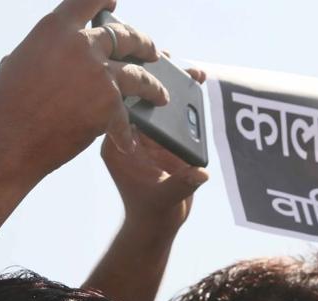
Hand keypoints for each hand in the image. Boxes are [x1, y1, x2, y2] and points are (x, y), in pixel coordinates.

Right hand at [0, 0, 168, 176]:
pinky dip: (125, 132)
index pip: (87, 1)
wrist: (8, 142)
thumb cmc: (6, 107)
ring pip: (139, 75)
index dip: (103, 0)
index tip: (113, 2)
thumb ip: (43, 53)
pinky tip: (129, 141)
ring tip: (160, 94)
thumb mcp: (17, 63)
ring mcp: (100, 74)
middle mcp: (82, 45)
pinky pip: (126, 117)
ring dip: (152, 86)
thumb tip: (52, 57)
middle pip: (125, 36)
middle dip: (143, 43)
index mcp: (56, 29)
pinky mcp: (109, 104)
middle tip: (152, 51)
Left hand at [101, 67, 207, 232]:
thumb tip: (199, 173)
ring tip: (194, 73)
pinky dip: (185, 99)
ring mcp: (146, 133)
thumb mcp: (166, 197)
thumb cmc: (153, 211)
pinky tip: (199, 83)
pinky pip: (172, 111)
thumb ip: (182, 183)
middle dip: (156, 79)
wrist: (157, 222)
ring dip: (173, 85)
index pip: (120, 107)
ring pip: (156, 101)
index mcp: (117, 144)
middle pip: (138, 97)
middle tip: (173, 62)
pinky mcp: (163, 136)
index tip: (151, 71)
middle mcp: (129, 134)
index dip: (135, 85)